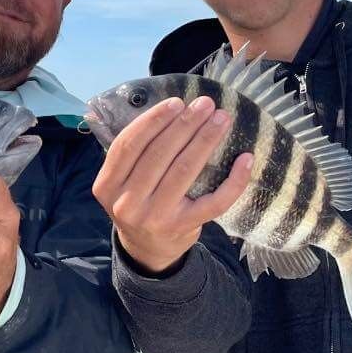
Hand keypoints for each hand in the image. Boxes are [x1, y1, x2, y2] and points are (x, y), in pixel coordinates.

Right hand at [92, 96, 252, 273]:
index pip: (128, 145)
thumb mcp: (121, 183)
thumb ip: (134, 154)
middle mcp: (127, 203)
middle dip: (185, 124)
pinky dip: (233, 180)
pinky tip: (245, 159)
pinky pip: (214, 201)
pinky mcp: (183, 227)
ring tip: (221, 119)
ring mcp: (155, 217)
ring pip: (184, 171)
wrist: (147, 250)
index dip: (152, 121)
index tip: (176, 102)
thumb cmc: (138, 203)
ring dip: (206, 140)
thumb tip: (172, 110)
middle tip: (206, 104)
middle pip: (159, 154)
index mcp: (107, 186)